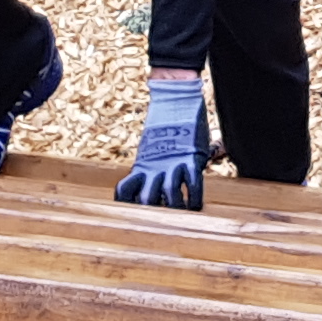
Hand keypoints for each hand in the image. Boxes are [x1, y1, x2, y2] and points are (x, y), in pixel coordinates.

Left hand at [116, 77, 207, 210]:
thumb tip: (148, 178)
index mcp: (141, 166)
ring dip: (175, 207)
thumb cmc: (165, 124)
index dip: (125, 203)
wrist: (176, 101)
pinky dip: (195, 199)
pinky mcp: (191, 160)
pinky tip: (196, 206)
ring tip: (181, 213)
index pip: (125, 190)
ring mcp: (173, 164)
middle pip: (147, 199)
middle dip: (151, 211)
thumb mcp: (151, 146)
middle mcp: (155, 168)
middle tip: (158, 220)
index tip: (129, 213)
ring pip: (171, 195)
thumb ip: (150, 164)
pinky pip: (194, 185)